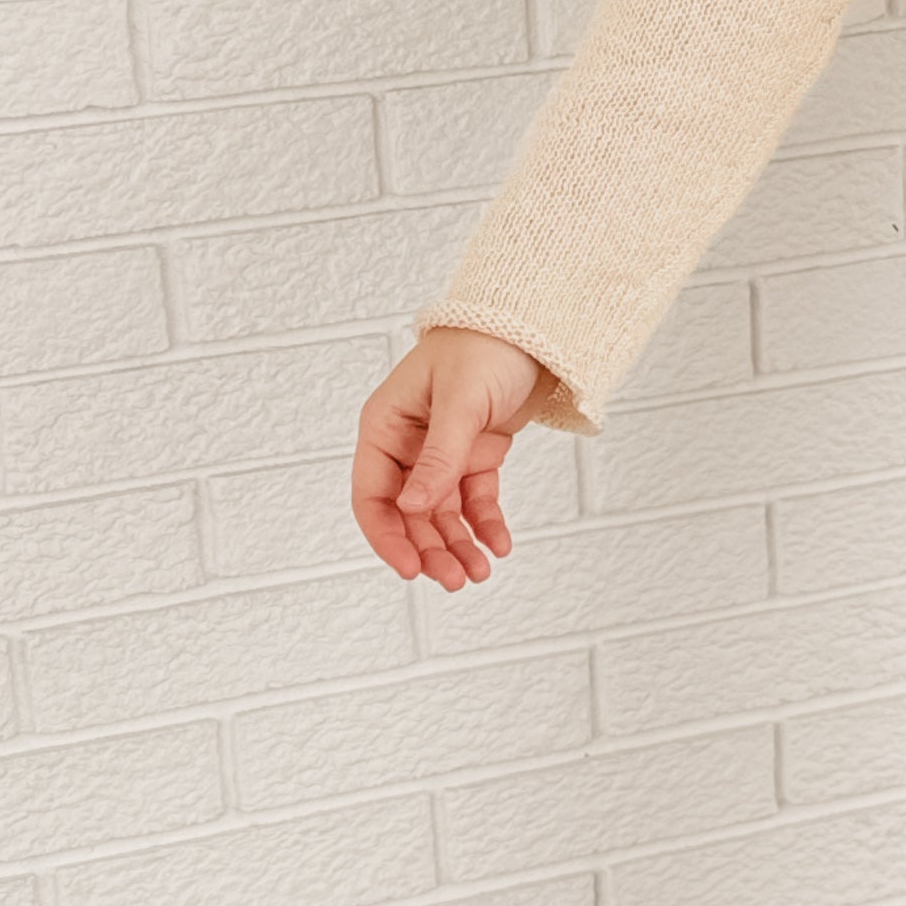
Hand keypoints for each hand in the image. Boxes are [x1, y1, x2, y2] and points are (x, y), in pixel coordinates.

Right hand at [351, 327, 547, 590]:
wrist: (533, 326)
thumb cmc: (485, 346)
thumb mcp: (460, 402)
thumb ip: (439, 457)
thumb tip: (413, 508)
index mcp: (385, 426)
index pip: (372, 495)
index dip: (387, 536)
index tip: (409, 569)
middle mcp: (408, 444)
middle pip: (408, 514)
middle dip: (429, 549)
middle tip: (455, 579)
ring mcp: (441, 452)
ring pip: (441, 513)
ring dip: (457, 545)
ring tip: (478, 572)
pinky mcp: (476, 455)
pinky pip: (475, 500)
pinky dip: (485, 524)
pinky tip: (499, 545)